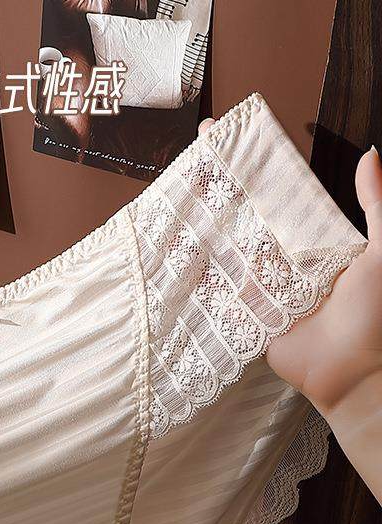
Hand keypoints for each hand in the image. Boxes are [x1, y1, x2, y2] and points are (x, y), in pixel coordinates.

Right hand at [199, 119, 381, 415]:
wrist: (350, 373)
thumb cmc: (371, 313)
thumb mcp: (381, 253)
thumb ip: (376, 206)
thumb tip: (370, 153)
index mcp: (316, 237)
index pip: (282, 192)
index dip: (259, 164)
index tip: (235, 135)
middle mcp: (285, 256)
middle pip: (249, 215)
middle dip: (223, 188)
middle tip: (194, 159)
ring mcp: (261, 284)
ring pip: (229, 247)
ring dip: (205, 225)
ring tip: (177, 197)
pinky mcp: (245, 311)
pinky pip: (221, 287)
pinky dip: (200, 272)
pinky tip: (176, 251)